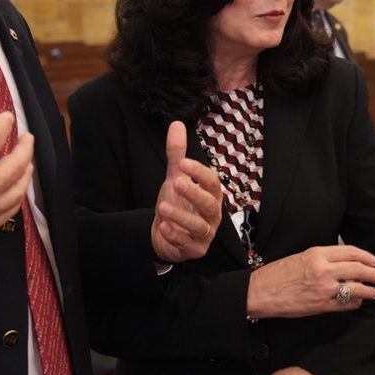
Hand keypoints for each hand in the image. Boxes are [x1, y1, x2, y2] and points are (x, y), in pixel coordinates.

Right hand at [0, 82, 33, 261]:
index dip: (5, 125)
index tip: (7, 118)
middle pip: (16, 166)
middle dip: (25, 149)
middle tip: (28, 139)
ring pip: (16, 193)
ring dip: (25, 175)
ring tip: (27, 163)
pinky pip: (6, 215)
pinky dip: (15, 200)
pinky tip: (14, 192)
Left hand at [150, 121, 223, 262]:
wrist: (167, 234)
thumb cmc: (178, 203)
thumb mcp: (175, 177)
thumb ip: (176, 155)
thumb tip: (176, 125)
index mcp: (211, 195)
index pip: (212, 182)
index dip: (199, 172)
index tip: (183, 162)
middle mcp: (212, 214)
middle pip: (210, 204)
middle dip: (194, 193)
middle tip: (176, 182)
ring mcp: (205, 234)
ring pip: (199, 226)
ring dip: (181, 216)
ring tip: (162, 207)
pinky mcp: (195, 249)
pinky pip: (187, 244)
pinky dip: (175, 236)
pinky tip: (163, 226)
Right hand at [246, 245, 374, 318]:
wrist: (261, 292)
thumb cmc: (278, 274)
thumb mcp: (301, 257)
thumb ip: (323, 259)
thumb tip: (344, 263)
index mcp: (317, 254)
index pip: (350, 252)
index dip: (366, 257)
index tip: (373, 261)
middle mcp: (323, 270)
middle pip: (358, 269)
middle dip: (374, 274)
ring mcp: (323, 289)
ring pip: (356, 288)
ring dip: (369, 290)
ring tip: (373, 292)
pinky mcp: (321, 306)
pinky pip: (346, 304)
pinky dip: (355, 303)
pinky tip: (357, 301)